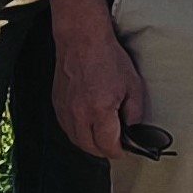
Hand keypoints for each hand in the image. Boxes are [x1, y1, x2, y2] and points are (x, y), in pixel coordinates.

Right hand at [53, 22, 150, 160]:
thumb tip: (134, 132)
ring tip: (104, 137)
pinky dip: (79, 132)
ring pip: (76, 141)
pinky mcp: (57, 104)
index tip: (128, 149)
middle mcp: (79, 114)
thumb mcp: (134, 86)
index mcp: (99, 110)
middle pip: (91, 148)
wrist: (82, 40)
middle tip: (118, 146)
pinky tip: (89, 126)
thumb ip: (135, 114)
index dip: (121, 152)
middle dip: (106, 151)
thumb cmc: (108, 58)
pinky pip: (67, 128)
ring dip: (91, 144)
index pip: (109, 146)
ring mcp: (65, 110)